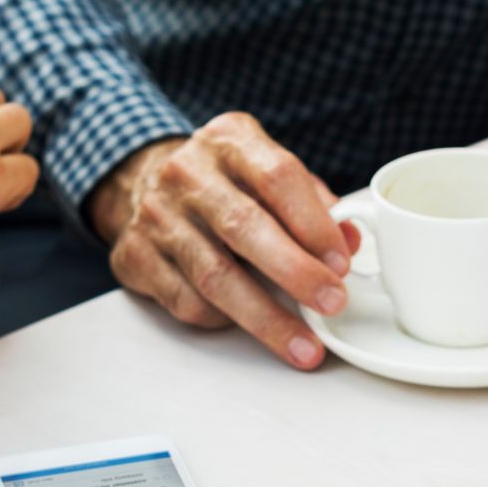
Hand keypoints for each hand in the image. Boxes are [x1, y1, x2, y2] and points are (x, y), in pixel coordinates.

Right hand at [87, 112, 358, 368]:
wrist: (144, 183)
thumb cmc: (228, 185)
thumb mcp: (270, 175)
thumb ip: (315, 206)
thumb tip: (352, 243)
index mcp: (229, 141)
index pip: (277, 177)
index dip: (314, 224)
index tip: (342, 263)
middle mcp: (187, 172)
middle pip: (243, 226)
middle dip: (295, 272)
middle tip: (332, 304)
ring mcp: (156, 214)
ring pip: (214, 276)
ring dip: (266, 318)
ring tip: (303, 345)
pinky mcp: (135, 255)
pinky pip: (187, 301)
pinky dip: (225, 321)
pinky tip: (253, 327)